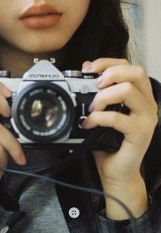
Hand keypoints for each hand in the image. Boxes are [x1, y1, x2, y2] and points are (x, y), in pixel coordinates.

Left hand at [82, 58, 157, 218]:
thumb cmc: (109, 142)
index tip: (89, 69)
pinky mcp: (141, 133)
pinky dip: (99, 118)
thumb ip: (98, 93)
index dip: (108, 63)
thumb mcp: (102, 113)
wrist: (116, 169)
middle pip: (135, 72)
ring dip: (102, 96)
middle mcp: (147, 103)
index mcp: (139, 96)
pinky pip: (118, 117)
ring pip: (127, 90)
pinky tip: (89, 123)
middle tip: (94, 86)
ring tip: (91, 109)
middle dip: (110, 73)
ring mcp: (147, 118)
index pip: (129, 67)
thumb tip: (87, 70)